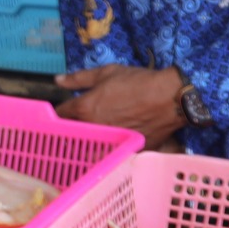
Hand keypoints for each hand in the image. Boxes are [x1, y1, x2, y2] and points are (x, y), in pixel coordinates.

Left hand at [57, 65, 187, 144]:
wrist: (170, 98)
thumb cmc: (138, 82)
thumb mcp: (106, 73)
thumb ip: (79, 78)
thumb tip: (58, 80)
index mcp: (85, 108)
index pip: (60, 113)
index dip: (59, 111)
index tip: (63, 110)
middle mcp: (93, 128)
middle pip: (72, 132)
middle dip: (70, 127)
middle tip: (75, 122)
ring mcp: (109, 141)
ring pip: (88, 147)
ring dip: (85, 143)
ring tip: (90, 136)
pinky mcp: (126, 150)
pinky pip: (109, 154)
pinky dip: (105, 151)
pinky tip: (109, 144)